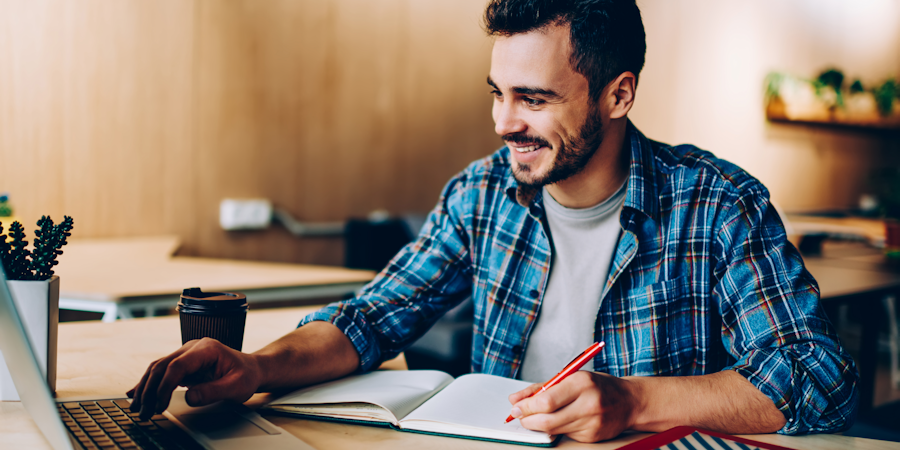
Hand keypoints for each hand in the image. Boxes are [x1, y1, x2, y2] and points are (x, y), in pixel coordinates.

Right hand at [127, 338, 263, 419]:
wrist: (251, 369)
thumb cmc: (246, 376)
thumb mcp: (237, 386)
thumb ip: (214, 391)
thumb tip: (190, 397)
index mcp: (207, 349)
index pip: (178, 365)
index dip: (165, 386)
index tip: (160, 405)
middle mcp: (193, 347)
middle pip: (162, 366)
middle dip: (150, 391)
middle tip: (144, 413)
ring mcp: (186, 354)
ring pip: (157, 368)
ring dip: (145, 389)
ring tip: (137, 409)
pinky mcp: (182, 363)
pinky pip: (161, 372)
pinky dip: (147, 384)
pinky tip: (134, 394)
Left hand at [508, 371, 637, 442]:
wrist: (629, 401)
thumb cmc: (596, 386)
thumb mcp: (570, 377)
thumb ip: (541, 387)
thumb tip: (515, 399)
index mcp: (581, 382)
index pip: (546, 401)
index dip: (526, 407)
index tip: (516, 407)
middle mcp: (588, 403)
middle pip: (547, 419)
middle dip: (528, 420)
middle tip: (520, 416)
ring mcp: (592, 422)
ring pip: (554, 430)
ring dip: (539, 425)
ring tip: (536, 417)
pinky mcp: (593, 436)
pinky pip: (565, 435)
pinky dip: (557, 429)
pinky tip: (563, 420)